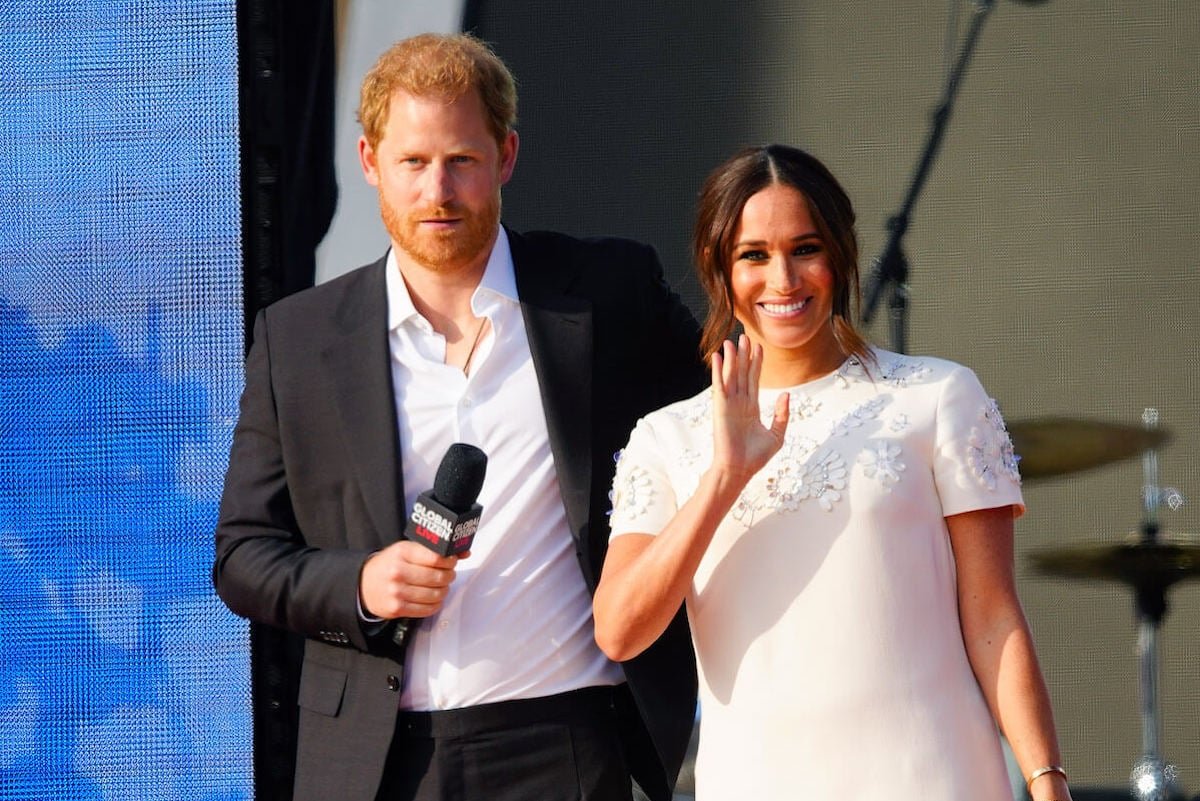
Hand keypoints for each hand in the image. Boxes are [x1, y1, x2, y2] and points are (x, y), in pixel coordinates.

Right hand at [359, 539, 463, 619]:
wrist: (363, 585)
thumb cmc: (388, 565)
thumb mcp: (406, 550)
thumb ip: (433, 550)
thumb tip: (464, 552)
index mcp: (402, 552)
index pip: (436, 557)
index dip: (449, 560)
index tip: (451, 561)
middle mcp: (398, 571)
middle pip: (438, 576)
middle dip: (449, 576)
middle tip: (447, 574)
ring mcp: (397, 592)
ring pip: (436, 594)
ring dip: (444, 590)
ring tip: (440, 585)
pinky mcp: (398, 608)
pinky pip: (428, 609)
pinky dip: (436, 604)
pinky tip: (433, 598)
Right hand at [710, 335, 788, 481]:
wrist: (739, 470)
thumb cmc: (756, 457)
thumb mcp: (777, 435)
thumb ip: (782, 414)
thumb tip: (786, 394)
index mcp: (751, 408)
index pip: (755, 379)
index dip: (757, 363)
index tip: (759, 347)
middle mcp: (739, 403)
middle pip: (743, 373)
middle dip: (744, 355)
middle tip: (745, 336)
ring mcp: (729, 404)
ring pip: (732, 375)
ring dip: (732, 358)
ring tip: (732, 340)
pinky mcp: (720, 408)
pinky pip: (720, 385)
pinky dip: (719, 370)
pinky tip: (719, 356)